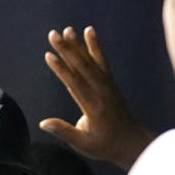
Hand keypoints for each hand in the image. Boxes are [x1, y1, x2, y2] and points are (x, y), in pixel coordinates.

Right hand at [41, 26, 152, 169]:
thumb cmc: (104, 145)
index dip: (61, 69)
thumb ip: (64, 131)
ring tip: (67, 30)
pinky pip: (102, 61)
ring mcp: (108, 85)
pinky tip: (89, 32)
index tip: (49, 55)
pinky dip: (95, 47)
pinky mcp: (110, 83)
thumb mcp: (83, 144)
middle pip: (82, 67)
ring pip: (91, 61)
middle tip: (53, 34)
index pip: (75, 84)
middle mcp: (102, 92)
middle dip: (67, 49)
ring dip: (78, 45)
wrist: (131, 141)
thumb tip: (43, 123)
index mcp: (94, 107)